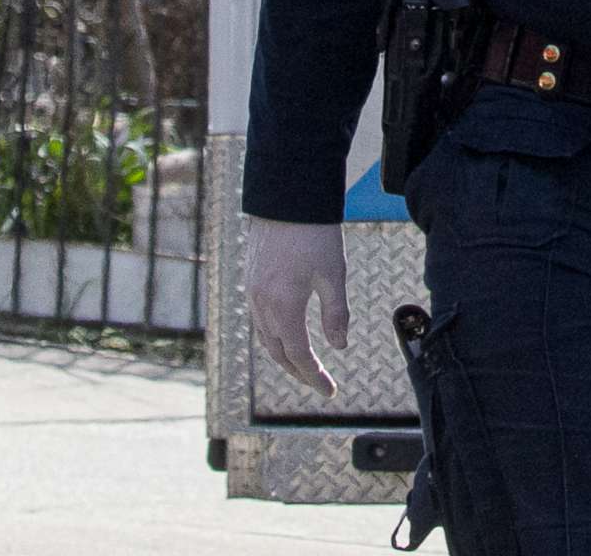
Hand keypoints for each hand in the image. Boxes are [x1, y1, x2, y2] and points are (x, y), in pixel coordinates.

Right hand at [247, 217, 349, 395]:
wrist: (286, 199)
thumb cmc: (315, 234)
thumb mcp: (334, 275)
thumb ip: (335, 314)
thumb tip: (339, 347)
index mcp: (284, 307)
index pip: (299, 355)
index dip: (315, 376)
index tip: (330, 392)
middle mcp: (262, 306)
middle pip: (278, 353)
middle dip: (300, 372)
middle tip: (320, 385)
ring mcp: (253, 294)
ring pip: (266, 338)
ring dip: (285, 356)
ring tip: (306, 367)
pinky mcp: (251, 282)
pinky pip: (260, 321)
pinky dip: (275, 336)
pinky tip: (288, 336)